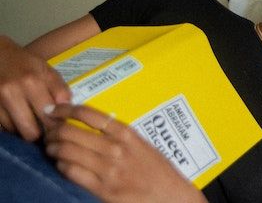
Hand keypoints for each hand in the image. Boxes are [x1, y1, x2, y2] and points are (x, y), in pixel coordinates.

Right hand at [0, 36, 70, 139]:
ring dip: (23, 130)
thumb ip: (60, 90)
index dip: (55, 127)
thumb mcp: (47, 70)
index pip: (48, 118)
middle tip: (44, 130)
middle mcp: (12, 93)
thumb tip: (67, 111)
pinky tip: (17, 118)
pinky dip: (10, 126)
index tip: (59, 127)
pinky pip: (2, 127)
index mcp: (32, 83)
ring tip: (30, 122)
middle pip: (29, 132)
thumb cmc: (25, 63)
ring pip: (14, 132)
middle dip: (39, 135)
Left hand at [44, 104, 205, 202]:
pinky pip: (71, 172)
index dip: (65, 109)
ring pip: (66, 151)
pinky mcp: (102, 189)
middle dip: (53, 131)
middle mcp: (115, 148)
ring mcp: (108, 169)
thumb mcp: (142, 144)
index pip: (88, 113)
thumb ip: (119, 135)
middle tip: (49, 133)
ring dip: (53, 149)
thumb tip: (90, 126)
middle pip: (71, 132)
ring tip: (52, 148)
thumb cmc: (158, 170)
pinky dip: (61, 166)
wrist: (171, 196)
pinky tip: (62, 165)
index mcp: (126, 133)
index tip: (54, 109)